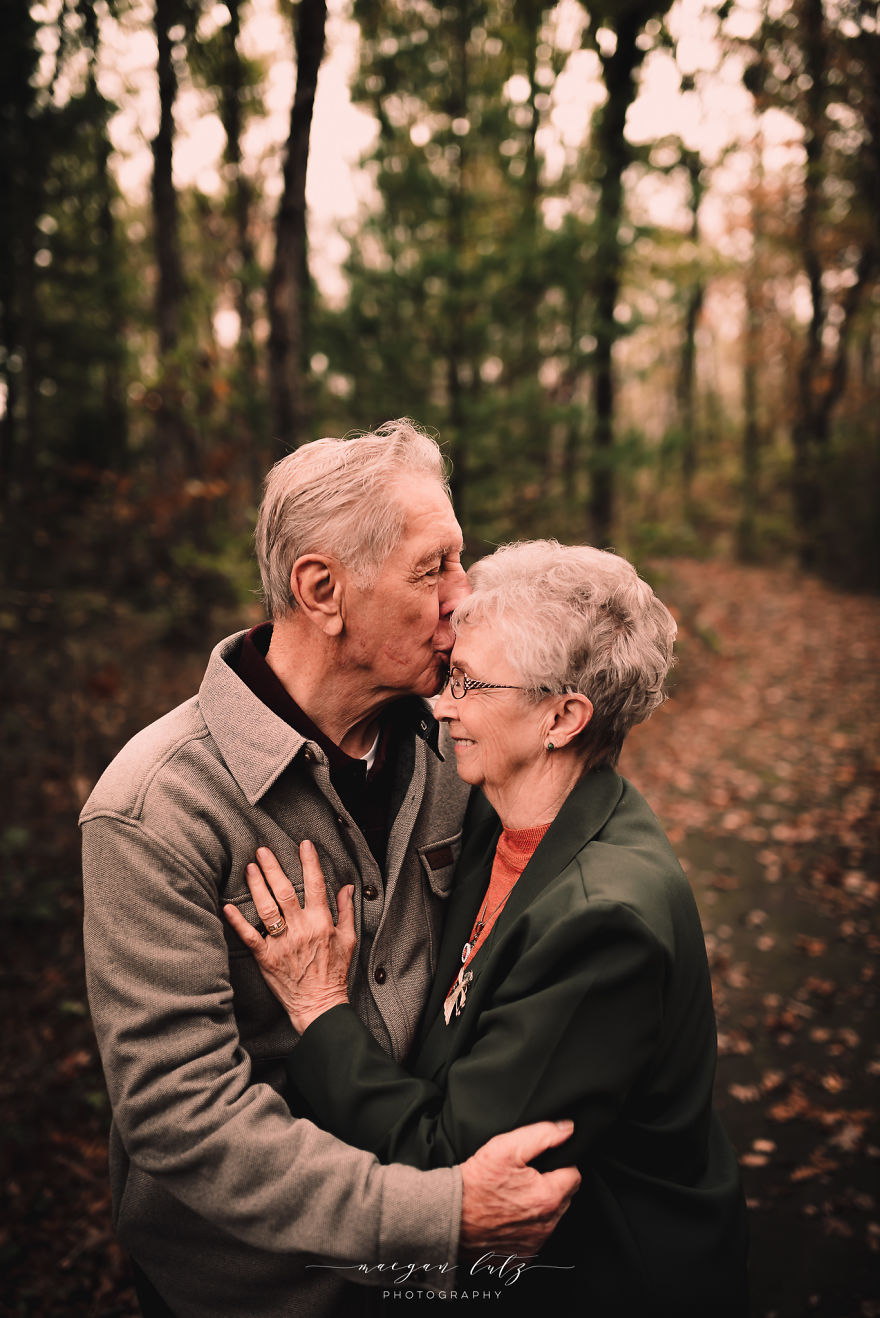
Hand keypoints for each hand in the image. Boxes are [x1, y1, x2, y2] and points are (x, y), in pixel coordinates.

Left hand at [223, 842, 355, 1033]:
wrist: (320, 1004)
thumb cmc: (335, 972)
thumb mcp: (349, 940)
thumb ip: (347, 911)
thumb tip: (347, 886)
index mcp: (322, 922)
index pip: (316, 885)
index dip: (309, 862)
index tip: (304, 844)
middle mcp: (301, 929)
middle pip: (285, 891)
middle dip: (273, 867)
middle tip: (262, 850)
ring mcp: (282, 943)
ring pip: (267, 908)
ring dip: (256, 886)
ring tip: (249, 868)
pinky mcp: (266, 958)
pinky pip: (250, 936)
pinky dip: (237, 921)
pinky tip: (227, 907)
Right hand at [459, 1121, 580, 1257]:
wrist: (448, 1216)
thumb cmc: (476, 1182)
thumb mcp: (506, 1147)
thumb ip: (542, 1134)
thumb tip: (567, 1129)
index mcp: (548, 1198)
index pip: (574, 1174)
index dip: (559, 1163)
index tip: (539, 1163)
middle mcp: (546, 1226)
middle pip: (564, 1197)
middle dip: (551, 1184)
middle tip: (524, 1177)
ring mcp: (534, 1244)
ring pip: (551, 1219)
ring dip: (540, 1206)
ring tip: (514, 1195)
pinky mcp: (521, 1257)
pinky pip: (535, 1237)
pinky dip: (527, 1227)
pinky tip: (509, 1215)